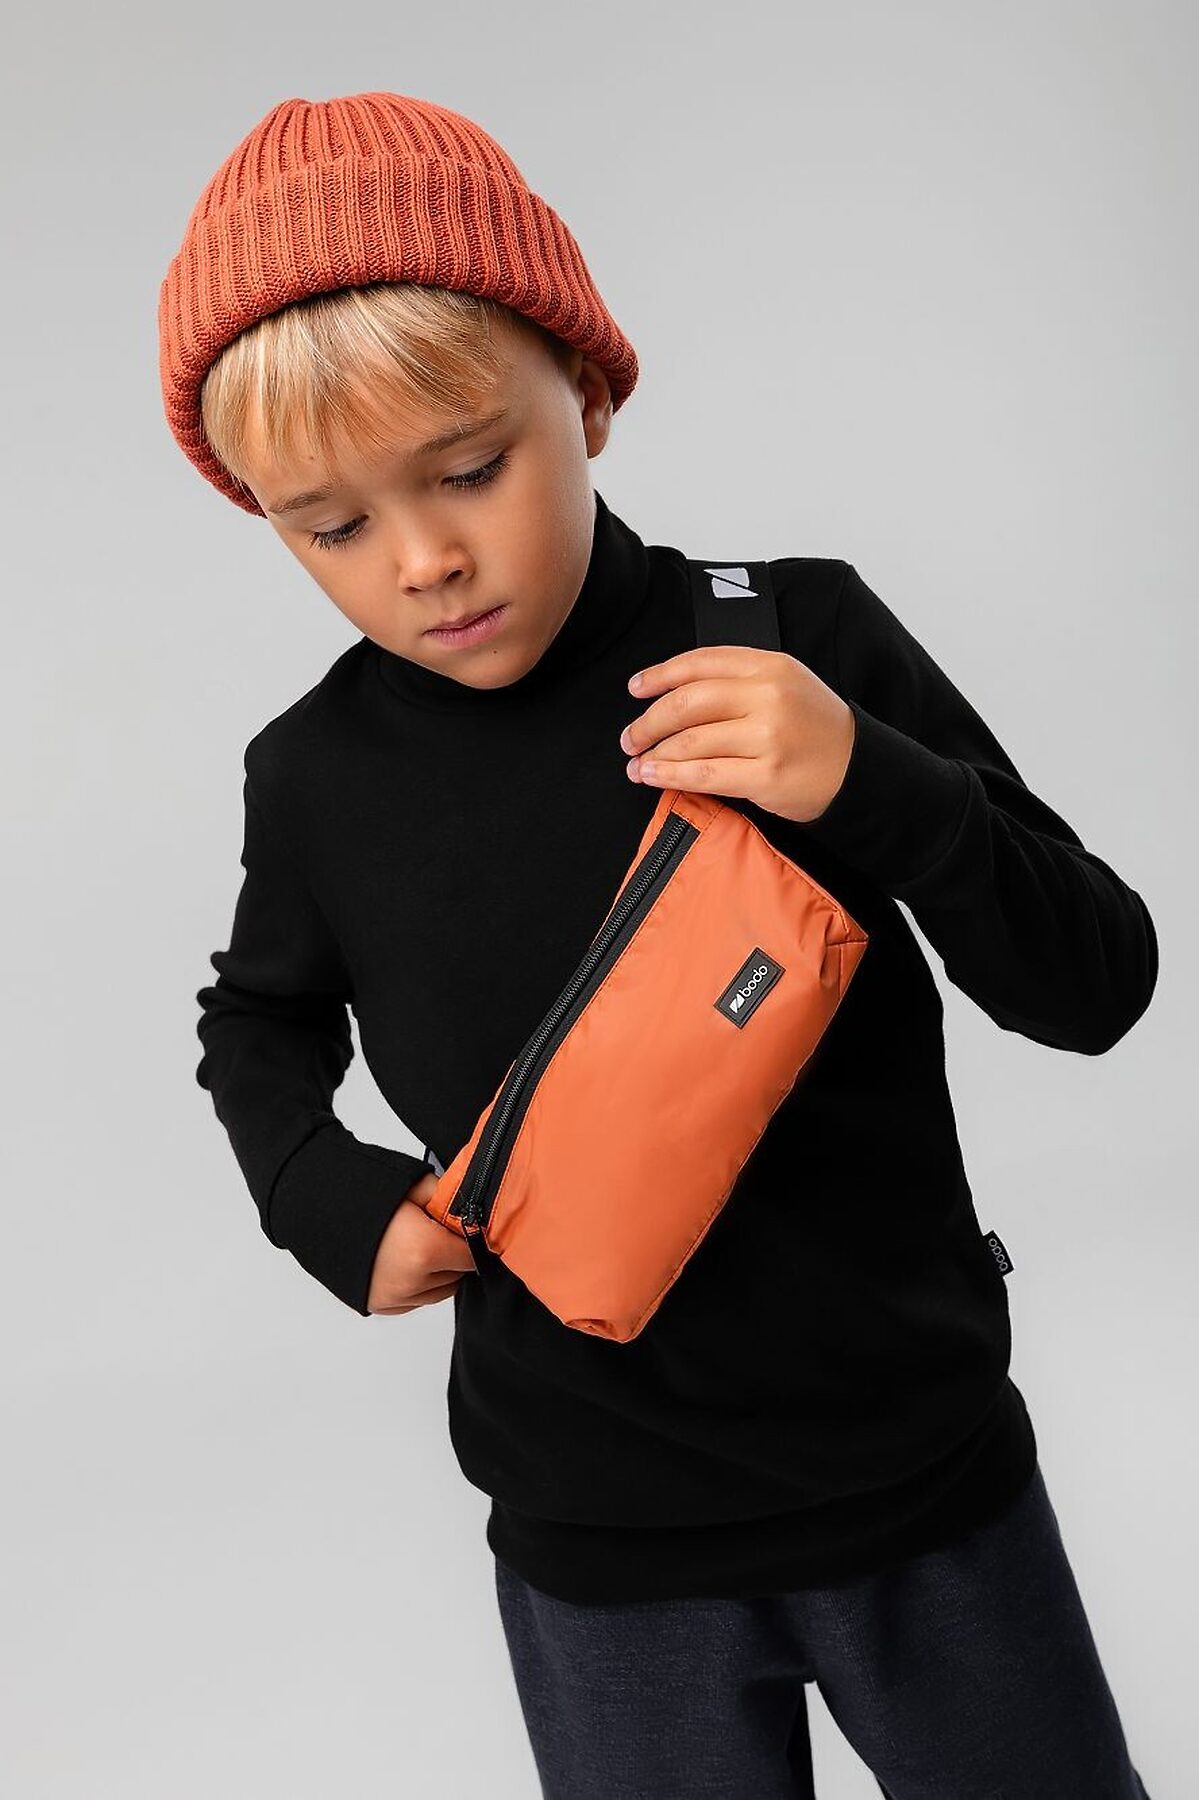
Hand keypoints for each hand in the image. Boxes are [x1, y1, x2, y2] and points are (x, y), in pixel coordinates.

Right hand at [366, 1169, 476, 1315]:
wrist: (317, 1210)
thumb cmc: (362, 1195)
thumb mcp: (414, 1184)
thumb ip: (449, 1197)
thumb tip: (471, 1206)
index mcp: (425, 1250)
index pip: (472, 1255)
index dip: (473, 1239)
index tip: (467, 1227)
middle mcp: (412, 1281)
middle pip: (458, 1275)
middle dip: (454, 1254)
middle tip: (438, 1231)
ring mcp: (395, 1298)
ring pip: (440, 1291)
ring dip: (439, 1272)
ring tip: (420, 1245)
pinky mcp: (382, 1306)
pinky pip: (417, 1301)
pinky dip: (419, 1285)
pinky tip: (405, 1261)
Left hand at [619, 647, 855, 824]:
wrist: (857, 768)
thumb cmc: (813, 728)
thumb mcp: (784, 684)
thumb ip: (737, 679)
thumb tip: (673, 690)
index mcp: (769, 666)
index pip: (700, 662)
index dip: (659, 675)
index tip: (635, 689)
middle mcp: (768, 695)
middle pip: (687, 702)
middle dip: (648, 721)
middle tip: (630, 737)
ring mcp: (768, 736)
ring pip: (691, 741)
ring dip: (654, 754)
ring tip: (637, 763)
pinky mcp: (766, 774)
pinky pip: (704, 773)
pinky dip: (670, 776)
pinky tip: (652, 777)